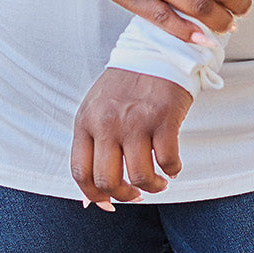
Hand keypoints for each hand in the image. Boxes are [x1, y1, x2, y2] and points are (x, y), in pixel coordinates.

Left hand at [71, 68, 192, 206]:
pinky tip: (173, 166)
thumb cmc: (126, 84)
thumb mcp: (98, 109)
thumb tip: (90, 199)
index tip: (110, 203)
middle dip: (124, 195)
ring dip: (152, 186)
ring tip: (159, 181)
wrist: (155, 49)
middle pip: (107, 181)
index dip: (94, 197)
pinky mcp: (163, 118)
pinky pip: (168, 161)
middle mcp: (107, 123)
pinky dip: (172, 170)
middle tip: (137, 193)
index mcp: (86, 121)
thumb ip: (92, 146)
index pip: (80, 172)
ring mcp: (135, 121)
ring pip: (139, 177)